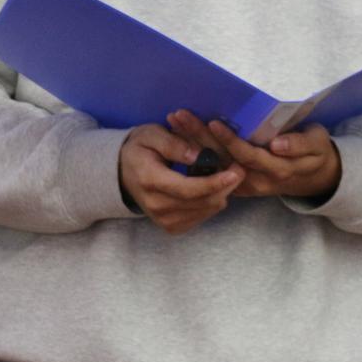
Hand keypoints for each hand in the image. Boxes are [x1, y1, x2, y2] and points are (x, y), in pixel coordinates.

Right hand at [118, 123, 244, 235]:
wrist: (122, 172)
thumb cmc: (140, 148)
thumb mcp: (151, 135)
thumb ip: (174, 144)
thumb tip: (198, 155)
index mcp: (150, 181)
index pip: (188, 189)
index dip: (214, 182)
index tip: (235, 172)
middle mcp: (156, 205)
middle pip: (200, 202)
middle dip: (225, 187)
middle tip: (240, 169)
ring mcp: (163, 220)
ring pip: (204, 211)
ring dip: (220, 194)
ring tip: (226, 176)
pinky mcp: (170, 227)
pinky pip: (200, 218)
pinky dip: (211, 203)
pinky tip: (213, 189)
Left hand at [167, 111, 341, 202]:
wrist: (311, 177)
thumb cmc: (314, 153)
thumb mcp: (317, 145)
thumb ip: (299, 144)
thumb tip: (277, 144)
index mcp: (276, 170)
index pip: (247, 155)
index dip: (230, 141)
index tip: (213, 122)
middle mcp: (255, 181)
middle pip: (222, 160)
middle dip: (199, 138)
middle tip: (179, 116)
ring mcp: (242, 185)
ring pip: (211, 165)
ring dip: (190, 144)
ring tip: (172, 122)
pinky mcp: (233, 185)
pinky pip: (210, 170)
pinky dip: (192, 153)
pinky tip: (177, 136)